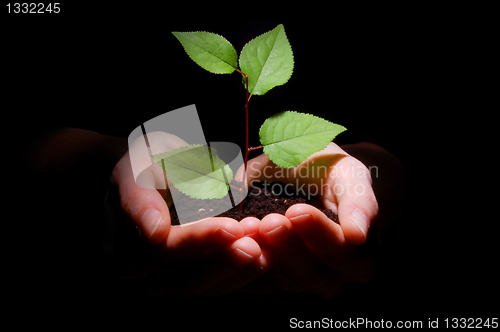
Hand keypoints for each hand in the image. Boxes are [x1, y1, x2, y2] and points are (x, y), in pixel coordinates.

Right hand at [106, 132, 270, 295]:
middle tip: (256, 242)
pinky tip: (271, 268)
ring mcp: (168, 282)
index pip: (164, 250)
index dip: (199, 240)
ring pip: (206, 289)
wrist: (153, 175)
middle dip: (224, 261)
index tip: (231, 227)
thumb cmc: (146, 164)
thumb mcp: (137, 167)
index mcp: (122, 246)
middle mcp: (142, 274)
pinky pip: (220, 288)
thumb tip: (155, 232)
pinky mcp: (194, 282)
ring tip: (267, 252)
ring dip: (238, 273)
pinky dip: (247, 280)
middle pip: (185, 278)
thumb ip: (142, 199)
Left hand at [235, 143, 378, 296]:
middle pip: (314, 275)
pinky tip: (237, 235)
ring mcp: (299, 279)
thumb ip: (358, 200)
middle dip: (289, 247)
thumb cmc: (330, 172)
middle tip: (269, 221)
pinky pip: (259, 278)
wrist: (300, 174)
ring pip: (283, 279)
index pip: (346, 254)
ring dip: (265, 254)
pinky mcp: (271, 277)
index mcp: (359, 255)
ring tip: (249, 226)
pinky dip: (246, 259)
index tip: (297, 211)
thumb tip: (358, 235)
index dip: (321, 235)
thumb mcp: (348, 174)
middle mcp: (332, 275)